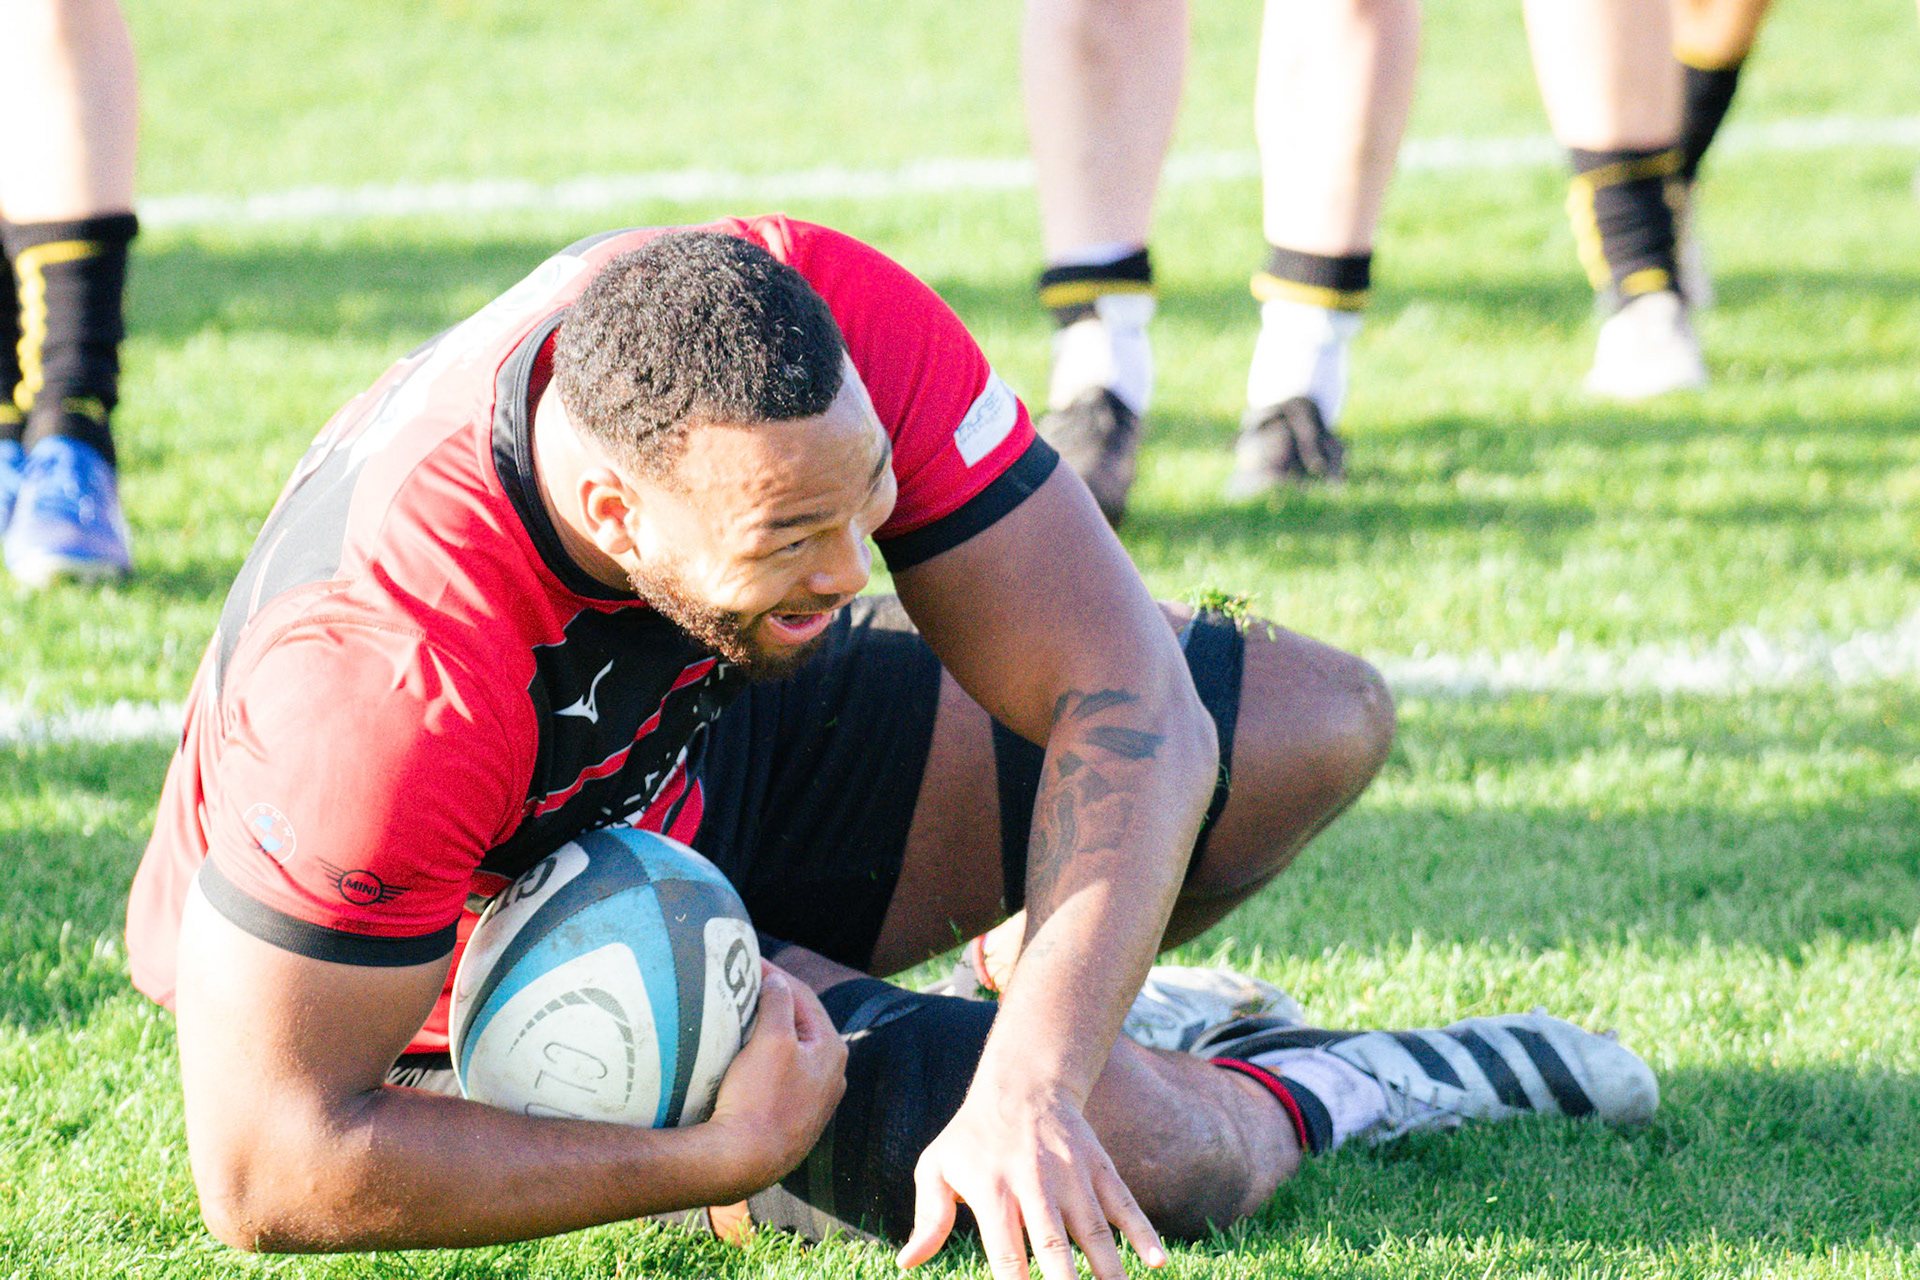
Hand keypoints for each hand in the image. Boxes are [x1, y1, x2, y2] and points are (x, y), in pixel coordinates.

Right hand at [706, 965, 846, 1193]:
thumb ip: (778, 1002)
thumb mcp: (771, 1039)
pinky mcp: (794, 1117)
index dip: (773, 974)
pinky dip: (765, 1058)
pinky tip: (745, 1057)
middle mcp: (831, 1074)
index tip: (747, 960)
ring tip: (741, 1014)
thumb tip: (777, 980)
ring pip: (790, 1050)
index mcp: (832, 1049)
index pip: (802, 996)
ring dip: (768, 1030)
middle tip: (743, 983)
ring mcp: (814, 1099)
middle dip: (773, 1001)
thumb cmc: (760, 1098)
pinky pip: (781, 1075)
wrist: (744, 1162)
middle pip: (799, 1023)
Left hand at [895, 1073, 1166, 1279]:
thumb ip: (929, 1219)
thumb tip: (906, 1262)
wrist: (1024, 1083)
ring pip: (1095, 1231)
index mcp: (993, 1191)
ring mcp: (1072, 1176)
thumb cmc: (973, 1136)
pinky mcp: (1100, 1167)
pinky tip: (1157, 1262)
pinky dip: (1143, 1232)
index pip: (1005, 1254)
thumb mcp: (937, 1167)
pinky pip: (1125, 1204)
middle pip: (1054, 1246)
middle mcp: (1036, 1185)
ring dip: (1109, 1271)